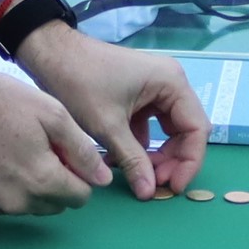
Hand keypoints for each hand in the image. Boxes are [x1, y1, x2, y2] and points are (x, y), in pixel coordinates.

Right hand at [0, 61, 107, 215]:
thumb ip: (81, 150)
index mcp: (42, 180)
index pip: (81, 197)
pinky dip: (4, 186)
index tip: (64, 152)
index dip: (79, 174)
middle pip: (55, 204)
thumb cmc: (0, 100)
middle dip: (56, 181)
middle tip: (39, 147)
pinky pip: (1, 202)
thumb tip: (103, 180)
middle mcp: (18, 202)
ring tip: (14, 150)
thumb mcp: (51, 113)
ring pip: (28, 205)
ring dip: (30, 185)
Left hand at [12, 24, 207, 199]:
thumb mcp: (108, 126)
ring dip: (156, 155)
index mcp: (172, 83)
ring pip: (168, 131)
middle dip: (172, 161)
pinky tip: (120, 162)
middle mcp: (170, 83)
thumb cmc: (80, 83)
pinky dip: (140, 145)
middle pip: (186, 131)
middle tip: (153, 185)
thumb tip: (149, 193)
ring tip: (137, 177)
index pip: (197, 129)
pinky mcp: (139, 95)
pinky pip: (150, 126)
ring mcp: (155, 88)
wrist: (51, 55)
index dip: (189, 162)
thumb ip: (133, 160)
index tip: (172, 187)